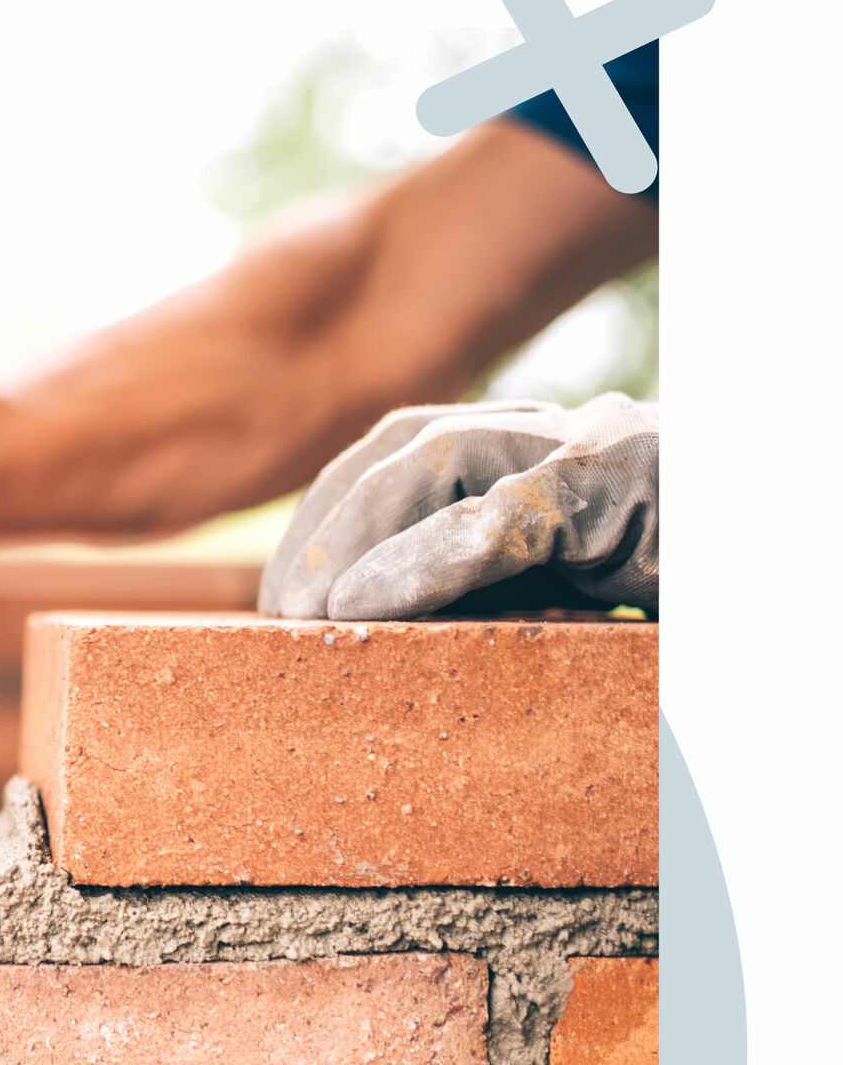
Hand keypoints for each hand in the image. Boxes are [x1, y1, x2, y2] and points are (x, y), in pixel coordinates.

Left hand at [258, 393, 658, 619]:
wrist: (833, 579)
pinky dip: (424, 560)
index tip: (281, 596)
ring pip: (442, 456)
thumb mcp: (574, 598)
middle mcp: (566, 434)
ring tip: (309, 614)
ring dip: (355, 537)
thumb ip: (490, 594)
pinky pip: (508, 514)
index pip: (407, 450)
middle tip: (277, 611)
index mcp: (544, 453)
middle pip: (406, 441)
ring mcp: (601, 450)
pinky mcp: (631, 491)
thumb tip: (372, 631)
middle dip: (325, 524)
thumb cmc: (680, 597)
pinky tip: (364, 605)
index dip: (329, 517)